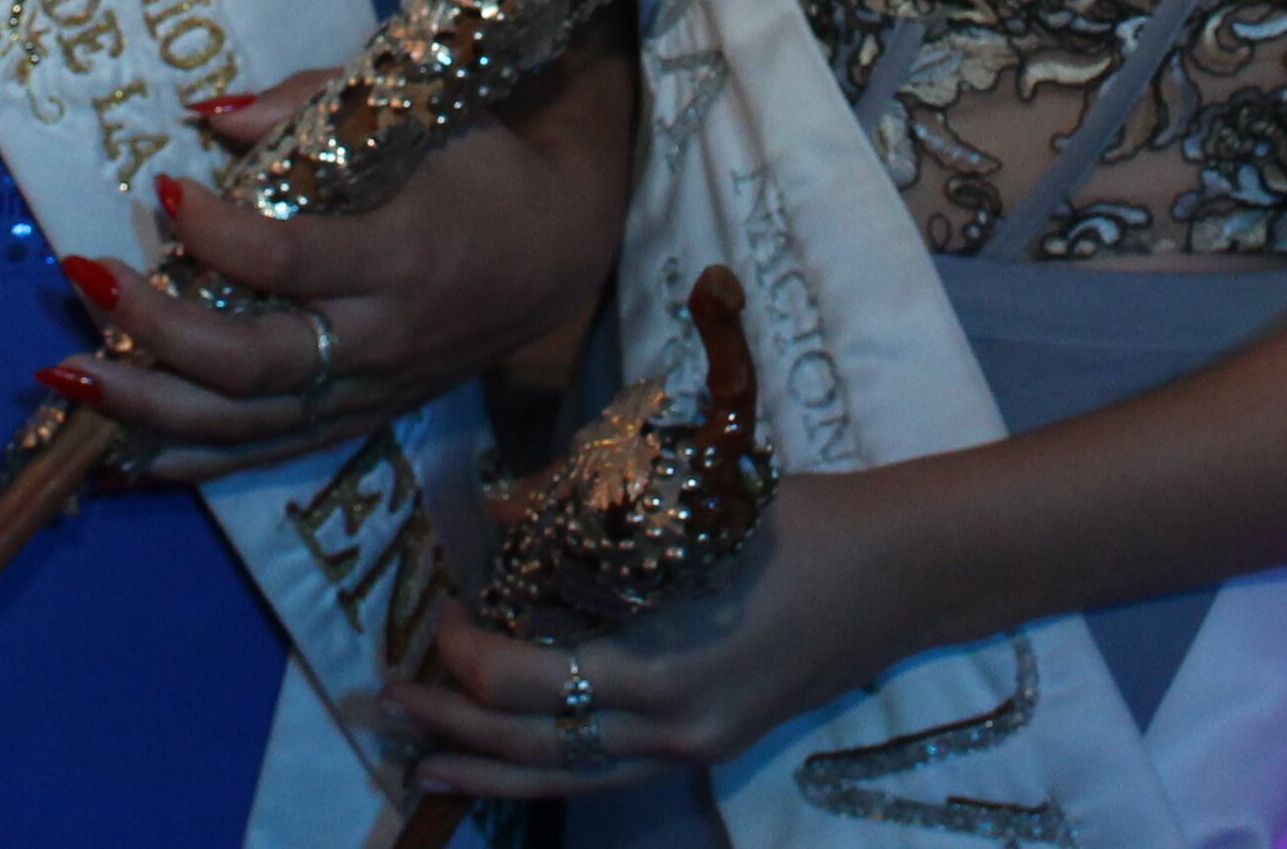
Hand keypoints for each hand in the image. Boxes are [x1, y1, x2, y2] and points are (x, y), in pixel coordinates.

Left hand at [50, 59, 630, 483]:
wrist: (558, 248)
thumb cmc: (479, 163)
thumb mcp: (417, 109)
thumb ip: (310, 103)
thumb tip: (208, 116)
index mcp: (402, 256)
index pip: (291, 261)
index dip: (218, 233)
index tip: (162, 188)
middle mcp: (381, 340)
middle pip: (252, 361)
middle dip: (154, 330)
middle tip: (84, 279)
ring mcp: (367, 392)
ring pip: (245, 425)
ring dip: (145, 408)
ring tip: (64, 378)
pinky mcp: (357, 420)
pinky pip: (263, 455)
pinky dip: (186, 461)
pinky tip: (115, 454)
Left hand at [383, 471, 924, 800]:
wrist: (896, 575)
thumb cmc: (790, 522)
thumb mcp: (687, 504)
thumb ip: (587, 514)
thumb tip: (498, 511)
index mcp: (665, 667)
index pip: (533, 685)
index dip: (470, 659)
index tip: (441, 617)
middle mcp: (673, 728)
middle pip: (537, 749)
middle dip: (456, 727)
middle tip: (391, 702)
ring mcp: (692, 749)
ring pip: (567, 781)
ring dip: (488, 769)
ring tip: (423, 763)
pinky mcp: (706, 748)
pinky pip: (606, 775)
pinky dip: (547, 773)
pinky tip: (507, 763)